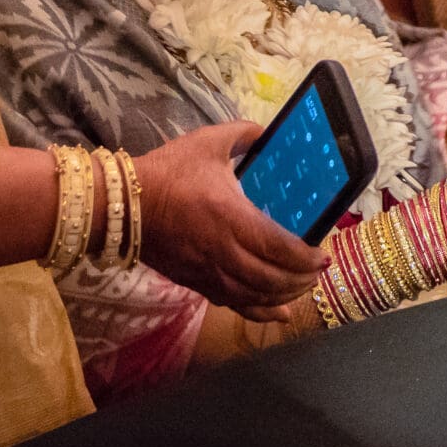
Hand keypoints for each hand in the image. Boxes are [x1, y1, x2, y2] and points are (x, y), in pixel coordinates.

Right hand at [133, 121, 329, 323]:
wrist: (123, 205)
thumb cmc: (168, 172)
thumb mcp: (207, 142)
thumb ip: (242, 134)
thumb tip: (266, 132)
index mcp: (231, 216)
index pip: (278, 247)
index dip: (305, 257)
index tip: (323, 255)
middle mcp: (223, 250)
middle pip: (271, 278)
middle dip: (301, 279)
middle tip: (318, 271)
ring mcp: (208, 271)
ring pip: (255, 296)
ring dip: (284, 296)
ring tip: (303, 288)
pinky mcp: (195, 282)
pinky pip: (233, 304)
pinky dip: (259, 311)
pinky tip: (278, 314)